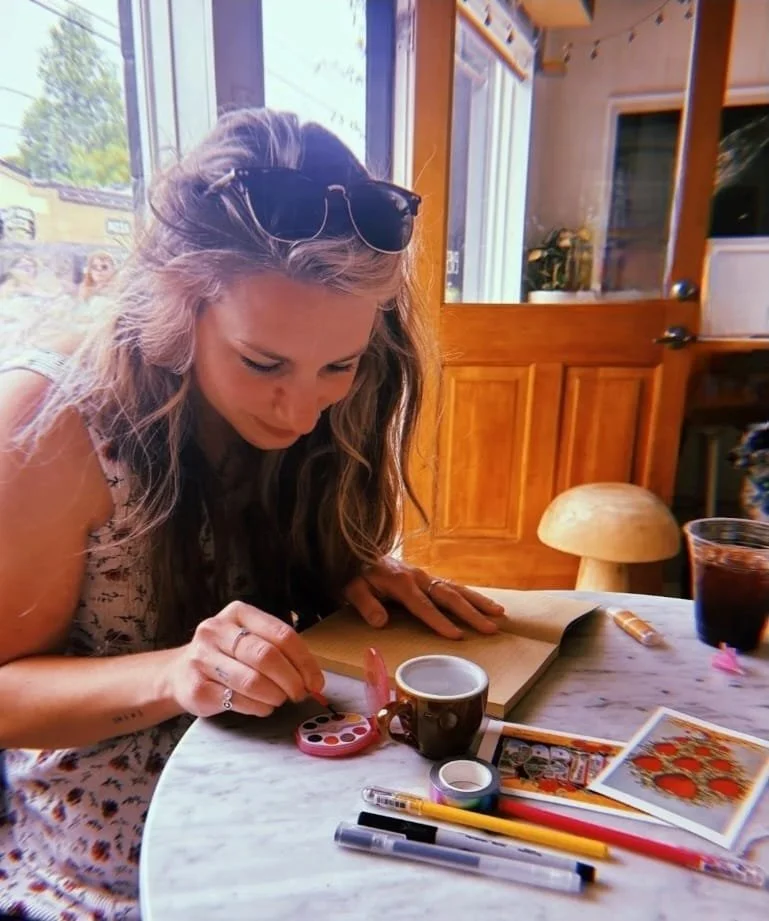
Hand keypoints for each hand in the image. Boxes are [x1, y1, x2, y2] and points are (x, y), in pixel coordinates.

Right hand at [167, 601, 324, 716]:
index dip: (304, 661)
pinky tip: (262, 706)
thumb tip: (313, 679)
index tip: (316, 682)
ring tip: (279, 700)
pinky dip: (257, 707)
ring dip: (274, 696)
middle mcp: (216, 630)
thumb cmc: (226, 655)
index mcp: (238, 612)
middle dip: (291, 680)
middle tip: (299, 694)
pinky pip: (236, 700)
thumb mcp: (250, 639)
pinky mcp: (196, 687)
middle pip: (266, 656)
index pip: (281, 634)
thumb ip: (279, 650)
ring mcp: (202, 658)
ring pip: (252, 680)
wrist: (178, 673)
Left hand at [342, 557, 506, 638]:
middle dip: (470, 613)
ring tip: (499, 613)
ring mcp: (424, 576)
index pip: (423, 605)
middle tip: (490, 628)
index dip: (439, 621)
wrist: (356, 553)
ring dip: (478, 601)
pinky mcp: (427, 578)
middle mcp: (417, 576)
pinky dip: (470, 596)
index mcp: (400, 581)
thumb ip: (366, 604)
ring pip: (456, 589)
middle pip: (448, 596)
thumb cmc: (355, 575)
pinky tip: (486, 605)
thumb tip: (381, 622)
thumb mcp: (352, 589)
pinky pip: (452, 587)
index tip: (456, 635)